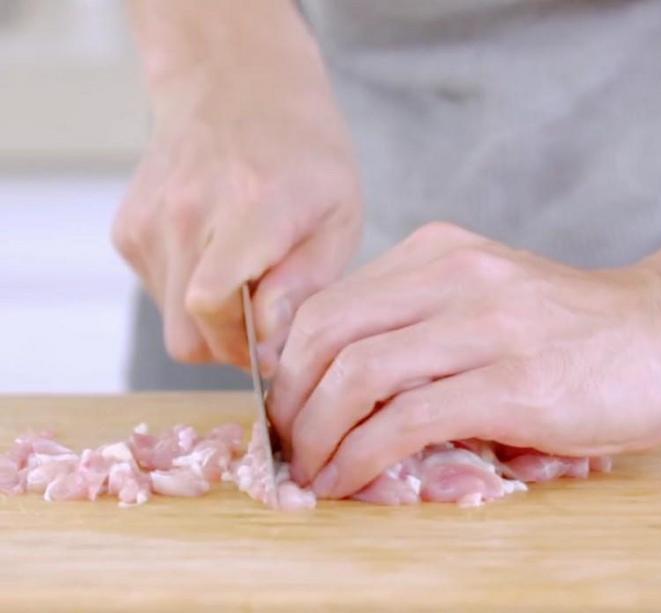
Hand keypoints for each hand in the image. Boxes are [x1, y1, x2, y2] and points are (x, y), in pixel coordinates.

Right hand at [113, 6, 361, 370]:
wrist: (238, 85)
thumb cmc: (306, 157)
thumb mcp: (339, 216)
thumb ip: (306, 282)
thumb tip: (267, 338)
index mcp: (249, 208)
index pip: (212, 303)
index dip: (246, 345)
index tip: (278, 345)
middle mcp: (188, 213)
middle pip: (188, 334)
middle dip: (232, 348)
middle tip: (269, 328)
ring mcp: (149, 220)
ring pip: (172, 323)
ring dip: (213, 323)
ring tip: (251, 279)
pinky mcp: (128, 228)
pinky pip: (158, 294)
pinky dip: (190, 296)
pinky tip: (221, 258)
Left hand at [269, 223, 660, 498]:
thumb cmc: (584, 330)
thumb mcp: (496, 300)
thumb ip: (430, 326)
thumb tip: (350, 396)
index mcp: (443, 254)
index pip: (331, 303)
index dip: (291, 364)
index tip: (288, 409)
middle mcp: (456, 278)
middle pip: (326, 334)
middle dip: (291, 401)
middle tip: (289, 447)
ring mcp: (486, 327)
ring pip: (356, 375)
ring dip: (316, 435)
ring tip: (312, 473)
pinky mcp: (513, 384)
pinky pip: (407, 420)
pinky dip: (361, 457)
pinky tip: (350, 480)